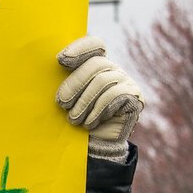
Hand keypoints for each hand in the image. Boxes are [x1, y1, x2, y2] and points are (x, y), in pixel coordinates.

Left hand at [56, 35, 145, 159]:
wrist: (95, 147)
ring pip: (103, 80)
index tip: (60, 59)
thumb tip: (57, 61)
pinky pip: (115, 95)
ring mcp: (127, 82)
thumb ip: (65, 82)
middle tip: (61, 103)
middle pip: (96, 63)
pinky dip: (98, 110)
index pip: (95, 45)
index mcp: (97, 64)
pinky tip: (89, 123)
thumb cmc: (77, 120)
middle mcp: (114, 70)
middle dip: (75, 83)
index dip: (80, 48)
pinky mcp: (135, 97)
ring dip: (84, 102)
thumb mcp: (67, 99)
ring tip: (73, 119)